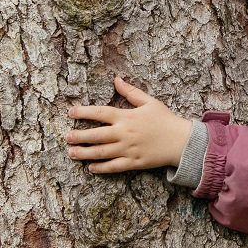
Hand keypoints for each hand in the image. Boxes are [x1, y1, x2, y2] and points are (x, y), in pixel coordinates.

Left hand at [66, 76, 191, 173]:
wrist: (181, 141)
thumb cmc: (165, 119)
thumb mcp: (150, 102)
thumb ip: (131, 92)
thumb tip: (116, 80)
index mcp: (127, 117)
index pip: (100, 113)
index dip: (83, 112)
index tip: (71, 112)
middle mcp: (124, 134)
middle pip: (95, 135)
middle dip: (78, 136)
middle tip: (66, 137)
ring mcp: (128, 150)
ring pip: (100, 152)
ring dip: (84, 153)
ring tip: (72, 153)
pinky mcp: (133, 163)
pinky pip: (113, 166)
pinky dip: (100, 168)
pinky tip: (91, 167)